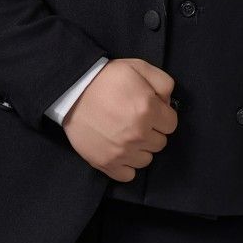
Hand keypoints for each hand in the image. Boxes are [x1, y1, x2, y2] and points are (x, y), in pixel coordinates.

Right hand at [62, 58, 177, 180]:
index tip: (150, 110)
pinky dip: (126, 165)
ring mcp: (121, 151)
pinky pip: (128, 175)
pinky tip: (120, 151)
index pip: (171, 124)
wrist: (70, 91)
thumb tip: (168, 103)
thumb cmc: (105, 78)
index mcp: (148, 110)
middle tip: (136, 121)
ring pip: (146, 159)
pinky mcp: (105, 163)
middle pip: (160, 143)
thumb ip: (163, 83)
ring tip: (126, 134)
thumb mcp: (138, 67)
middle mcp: (138, 134)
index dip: (162, 116)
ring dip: (140, 149)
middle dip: (152, 131)